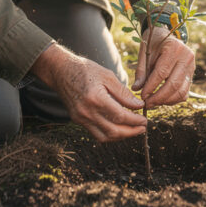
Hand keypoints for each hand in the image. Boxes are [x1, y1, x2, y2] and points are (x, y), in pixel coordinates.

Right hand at [31, 43, 146, 141]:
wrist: (61, 71)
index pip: (120, 116)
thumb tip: (139, 105)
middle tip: (143, 128)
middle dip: (131, 132)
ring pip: (105, 136)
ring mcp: (80, 118)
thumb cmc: (85, 69)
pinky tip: (118, 127)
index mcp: (96, 98)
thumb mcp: (107, 76)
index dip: (135, 121)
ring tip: (132, 130)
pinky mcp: (77, 120)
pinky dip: (109, 134)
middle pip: (114, 131)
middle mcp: (87, 112)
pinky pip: (96, 133)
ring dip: (121, 136)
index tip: (145, 120)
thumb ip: (123, 93)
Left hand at [131, 25, 194, 107]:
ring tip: (153, 103)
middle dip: (159, 97)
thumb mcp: (144, 52)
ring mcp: (192, 67)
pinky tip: (162, 100)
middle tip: (147, 104)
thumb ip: (141, 71)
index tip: (142, 96)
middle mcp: (186, 57)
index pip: (162, 73)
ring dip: (166, 101)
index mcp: (174, 48)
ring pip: (181, 91)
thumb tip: (136, 89)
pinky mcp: (191, 75)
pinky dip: (173, 100)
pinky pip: (184, 92)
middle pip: (174, 84)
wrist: (166, 35)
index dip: (151, 87)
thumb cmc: (153, 43)